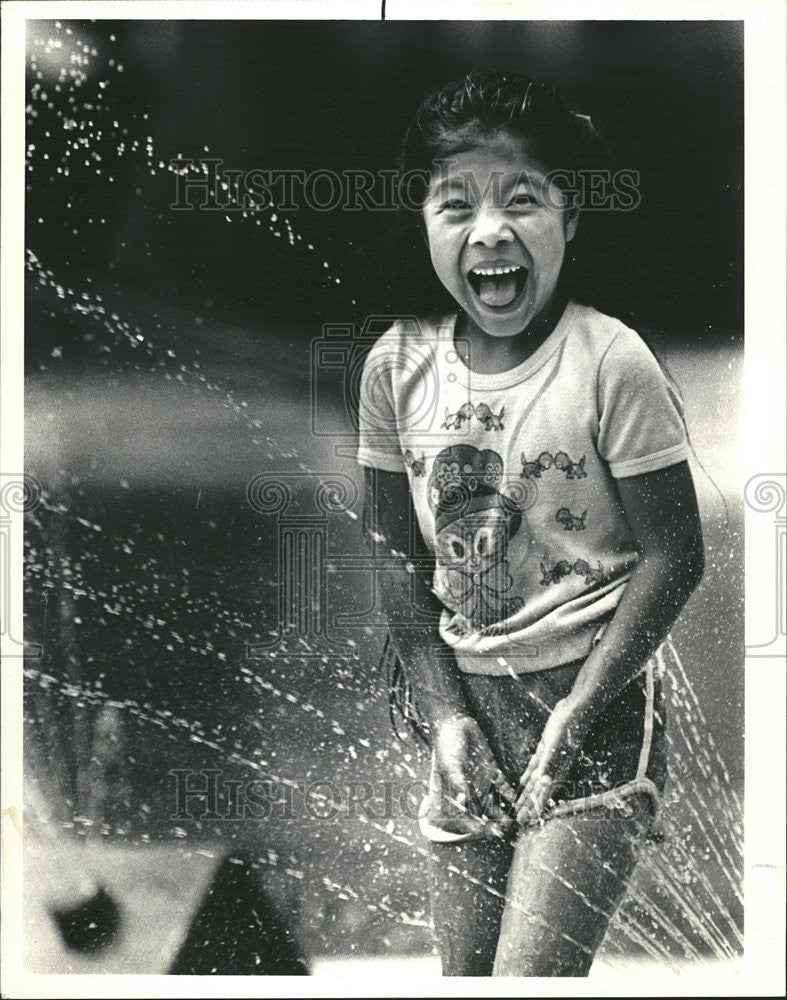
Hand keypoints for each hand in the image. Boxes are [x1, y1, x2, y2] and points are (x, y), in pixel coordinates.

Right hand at [423, 715, 516, 838]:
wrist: (455, 723)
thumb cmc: (446, 743)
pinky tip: (517, 799)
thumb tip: (461, 799)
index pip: (465, 813)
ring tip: (514, 820)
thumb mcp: (449, 762)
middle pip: (482, 811)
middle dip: (492, 822)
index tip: (483, 830)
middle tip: (504, 831)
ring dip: (503, 811)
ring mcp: (482, 780)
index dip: (473, 824)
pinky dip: (509, 793)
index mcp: (457, 791)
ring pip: (494, 801)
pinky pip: (502, 785)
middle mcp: (470, 789)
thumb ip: (456, 780)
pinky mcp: (492, 769)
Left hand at [515, 698, 591, 825]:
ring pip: (535, 781)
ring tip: (519, 807)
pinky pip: (535, 767)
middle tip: (520, 821)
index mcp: (556, 770)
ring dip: (527, 794)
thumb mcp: (556, 745)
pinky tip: (523, 783)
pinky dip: (528, 776)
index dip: (535, 808)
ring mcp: (549, 759)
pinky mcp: (545, 749)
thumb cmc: (568, 727)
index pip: (543, 794)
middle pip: (538, 792)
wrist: (575, 710)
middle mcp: (553, 768)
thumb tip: (544, 783)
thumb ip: (550, 765)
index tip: (528, 821)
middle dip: (529, 806)